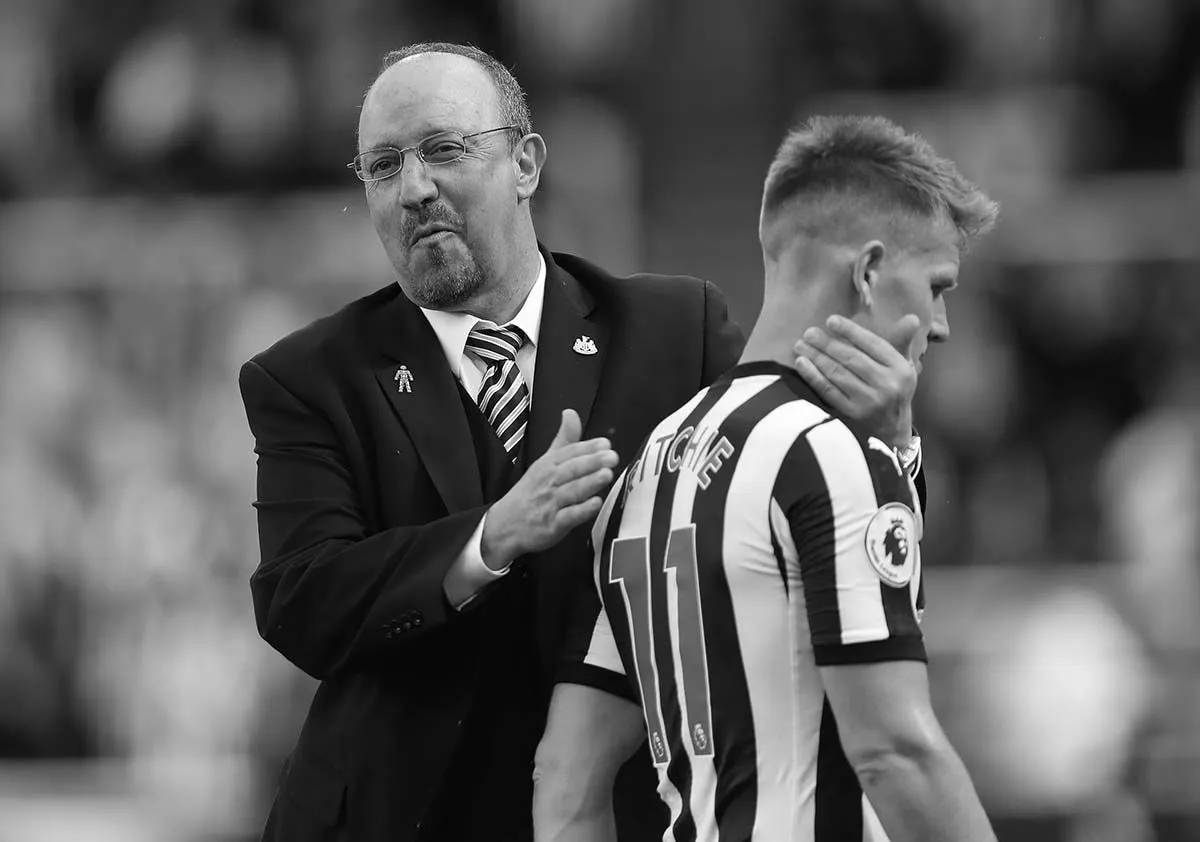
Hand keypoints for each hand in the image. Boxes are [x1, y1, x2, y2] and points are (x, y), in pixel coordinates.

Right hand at [482, 409, 618, 569]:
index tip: (605, 444)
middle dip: (592, 462)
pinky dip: (582, 510)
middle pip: (571, 470)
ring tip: (606, 474)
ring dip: (589, 482)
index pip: (569, 453)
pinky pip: (569, 517)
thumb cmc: (531, 492)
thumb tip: (571, 413)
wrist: (506, 525)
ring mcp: (550, 504)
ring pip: (572, 491)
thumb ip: (564, 440)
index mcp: (547, 465)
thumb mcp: (544, 463)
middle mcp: (548, 482)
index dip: (588, 448)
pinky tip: (595, 503)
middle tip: (611, 457)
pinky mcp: (553, 525)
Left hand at [793, 314, 918, 446]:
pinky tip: (801, 364)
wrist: (893, 430)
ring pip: (838, 374)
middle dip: (827, 343)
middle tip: (809, 332)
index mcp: (901, 369)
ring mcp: (869, 401)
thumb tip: (911, 317)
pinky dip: (813, 376)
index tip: (830, 320)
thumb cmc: (895, 389)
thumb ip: (901, 341)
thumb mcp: (904, 366)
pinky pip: (828, 391)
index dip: (851, 331)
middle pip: (852, 358)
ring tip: (800, 345)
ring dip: (816, 357)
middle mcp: (887, 385)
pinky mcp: (852, 414)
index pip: (873, 344)